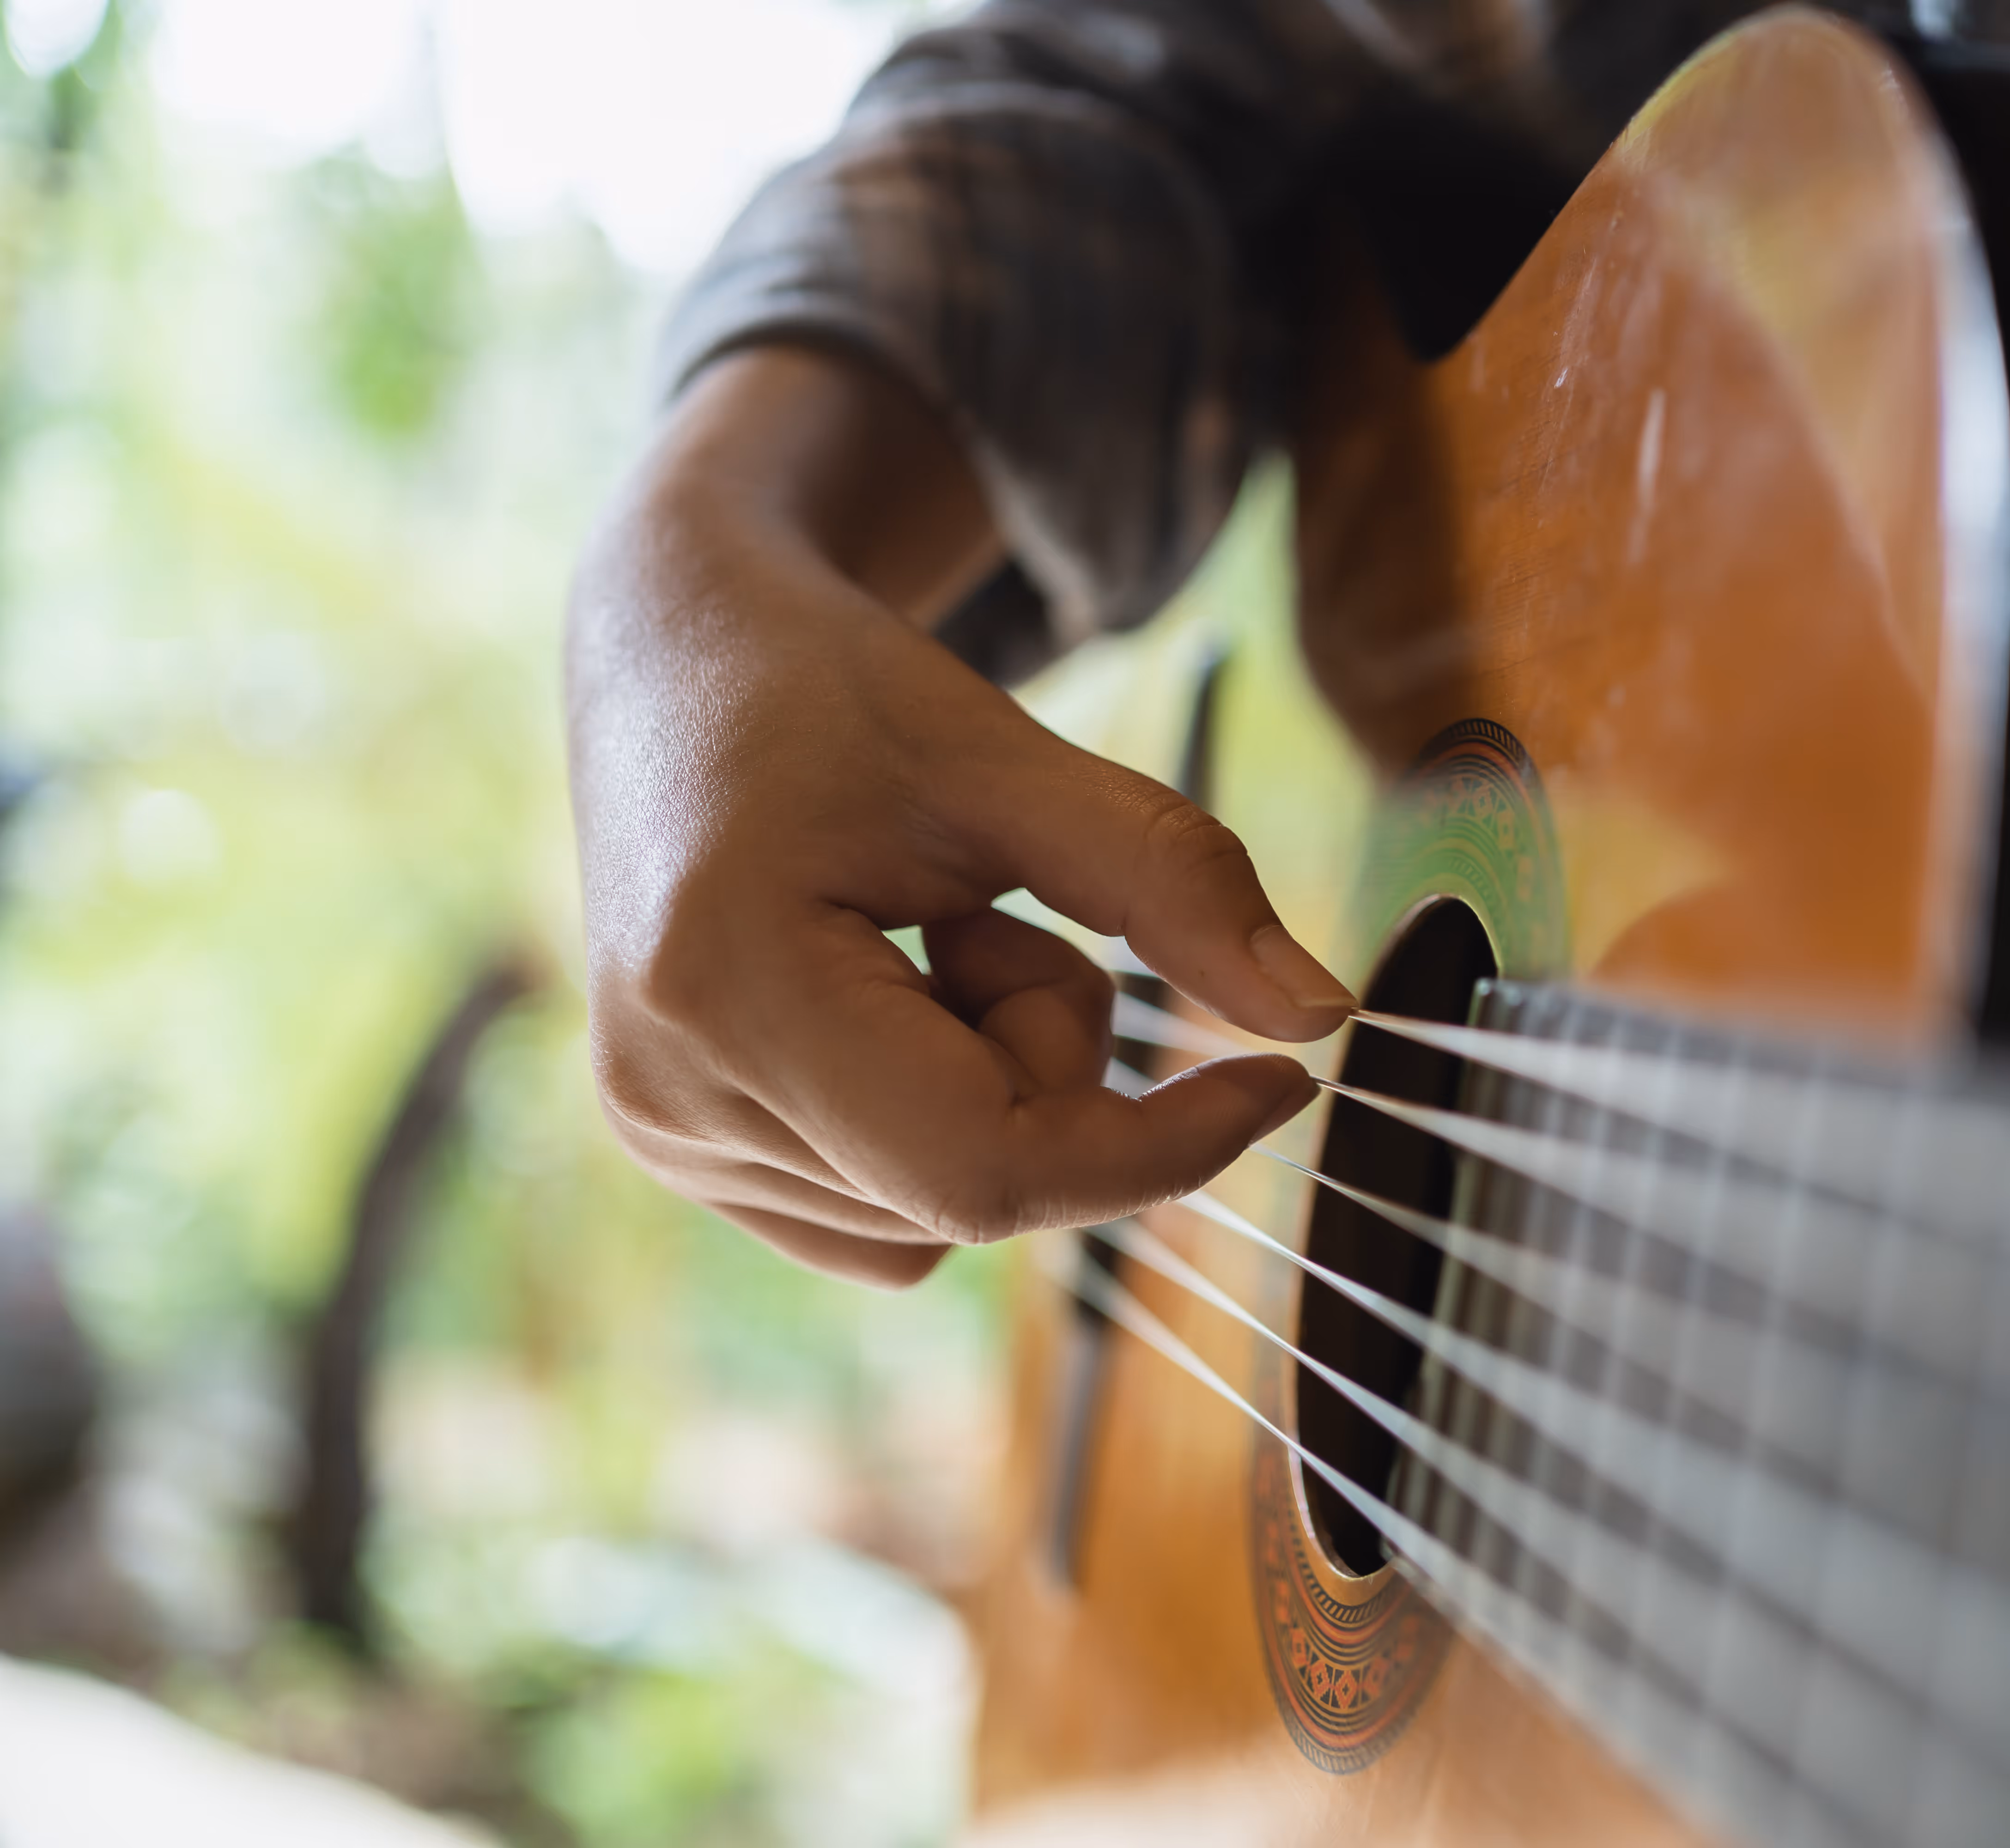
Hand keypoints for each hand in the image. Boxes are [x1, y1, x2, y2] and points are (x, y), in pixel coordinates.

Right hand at [568, 347, 1348, 1285]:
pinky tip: (886, 997)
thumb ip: (1175, 884)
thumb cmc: (834, 691)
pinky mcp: (685, 1151)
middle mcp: (671, 1096)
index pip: (989, 1170)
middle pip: (981, 1188)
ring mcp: (666, 1137)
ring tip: (917, 934)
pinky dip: (939, 1120)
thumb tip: (1321, 1016)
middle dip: (1052, 1060)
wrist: (679, 660)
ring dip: (993, 1083)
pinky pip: (892, 1217)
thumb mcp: (1016, 762)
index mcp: (730, 987)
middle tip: (988, 914)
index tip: (1278, 1078)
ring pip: (946, 1213)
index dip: (1160, 1146)